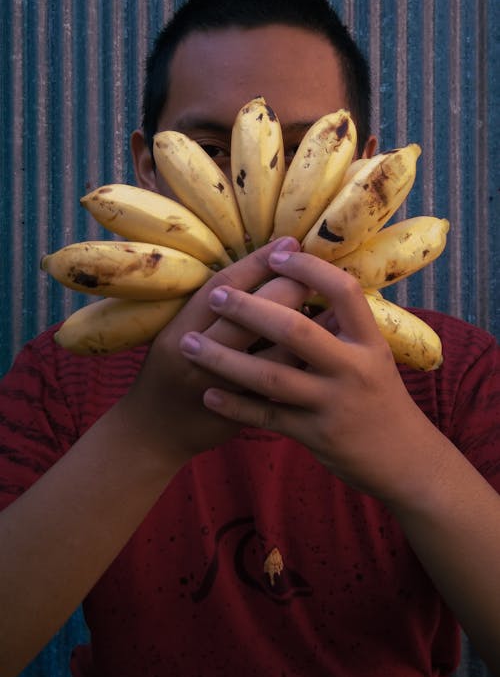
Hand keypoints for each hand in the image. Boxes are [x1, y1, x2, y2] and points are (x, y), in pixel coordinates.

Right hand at [117, 237, 306, 472]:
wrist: (153, 433)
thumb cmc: (169, 372)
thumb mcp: (176, 333)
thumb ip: (211, 308)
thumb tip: (262, 267)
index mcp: (178, 331)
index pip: (222, 287)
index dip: (257, 262)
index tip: (288, 242)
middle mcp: (197, 359)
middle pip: (250, 317)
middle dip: (287, 290)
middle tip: (314, 272)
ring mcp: (221, 390)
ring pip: (272, 356)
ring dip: (304, 330)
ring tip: (329, 307)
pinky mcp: (242, 415)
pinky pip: (282, 388)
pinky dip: (304, 366)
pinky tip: (327, 348)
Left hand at [179, 247, 439, 501]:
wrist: (404, 460)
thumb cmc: (379, 398)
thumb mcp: (374, 357)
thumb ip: (342, 327)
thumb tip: (304, 281)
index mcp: (369, 342)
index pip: (343, 291)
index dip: (309, 268)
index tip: (277, 253)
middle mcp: (353, 369)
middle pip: (295, 331)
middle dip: (250, 309)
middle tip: (216, 295)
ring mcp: (333, 404)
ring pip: (270, 377)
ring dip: (224, 359)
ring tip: (188, 344)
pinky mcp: (316, 435)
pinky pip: (266, 417)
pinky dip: (235, 406)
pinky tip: (207, 394)